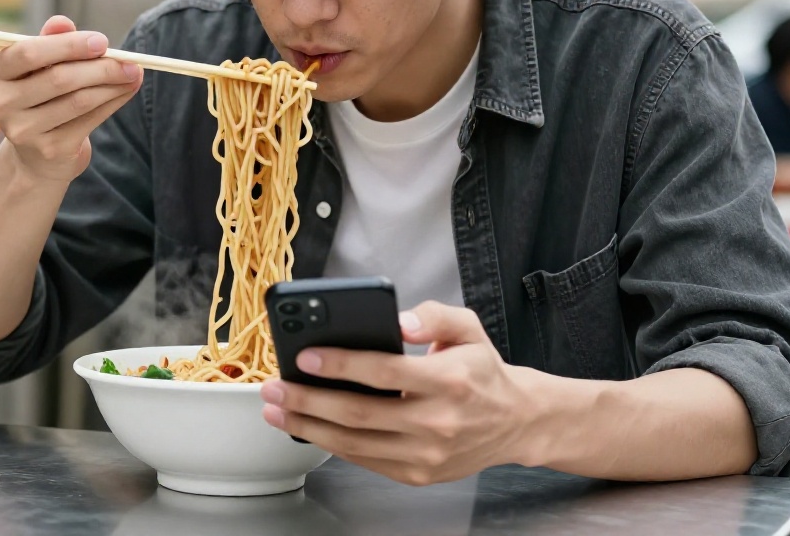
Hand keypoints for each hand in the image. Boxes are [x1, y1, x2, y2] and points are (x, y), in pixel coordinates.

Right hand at [0, 15, 142, 183]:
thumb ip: (51, 40)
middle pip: (58, 78)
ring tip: (133, 74)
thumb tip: (63, 22)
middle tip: (130, 61)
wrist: (39, 153)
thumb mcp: (42, 64)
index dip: (68, 45)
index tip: (102, 41)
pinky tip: (126, 90)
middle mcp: (1, 102)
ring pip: (78, 100)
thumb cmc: (42, 95)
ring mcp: (22, 130)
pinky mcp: (48, 150)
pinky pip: (89, 120)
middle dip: (100, 67)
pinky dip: (113, 102)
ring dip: (112, 85)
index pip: (29, 52)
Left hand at [259, 301, 536, 485]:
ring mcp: (427, 454)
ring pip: (355, 444)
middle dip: (308, 400)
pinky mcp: (418, 474)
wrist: (515, 422)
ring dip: (309, 427)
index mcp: (449, 381)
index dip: (341, 364)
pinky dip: (332, 445)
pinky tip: (308, 428)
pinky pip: (365, 460)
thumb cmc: (482, 372)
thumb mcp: (468, 328)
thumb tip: (400, 320)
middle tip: (274, 387)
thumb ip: (435, 315)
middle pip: (359, 413)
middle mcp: (438, 421)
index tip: (305, 356)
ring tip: (278, 410)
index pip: (384, 372)